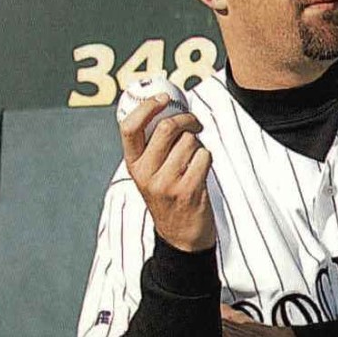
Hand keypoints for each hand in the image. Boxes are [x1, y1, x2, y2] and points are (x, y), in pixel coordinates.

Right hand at [120, 95, 215, 251]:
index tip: (163, 98)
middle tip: (194, 124)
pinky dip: (207, 158)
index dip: (147, 107)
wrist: (180, 237)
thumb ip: (153, 147)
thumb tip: (168, 109)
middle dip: (186, 119)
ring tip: (195, 159)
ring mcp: (166, 183)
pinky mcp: (188, 190)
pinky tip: (202, 171)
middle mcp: (146, 174)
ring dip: (198, 144)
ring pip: (189, 141)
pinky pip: (204, 156)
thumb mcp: (150, 174)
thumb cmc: (169, 197)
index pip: (129, 127)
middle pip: (166, 127)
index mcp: (133, 165)